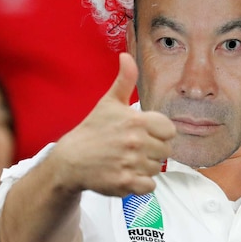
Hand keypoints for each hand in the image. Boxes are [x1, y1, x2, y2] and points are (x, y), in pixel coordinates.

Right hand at [50, 53, 174, 197]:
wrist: (71, 159)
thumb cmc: (92, 130)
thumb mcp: (109, 103)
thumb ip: (124, 80)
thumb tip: (126, 55)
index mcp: (136, 121)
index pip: (169, 130)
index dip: (159, 133)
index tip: (144, 133)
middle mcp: (136, 142)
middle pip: (165, 151)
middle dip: (152, 150)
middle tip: (133, 149)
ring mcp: (131, 164)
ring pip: (157, 168)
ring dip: (145, 167)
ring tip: (127, 160)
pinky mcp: (126, 183)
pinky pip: (150, 186)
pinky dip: (141, 183)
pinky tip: (126, 173)